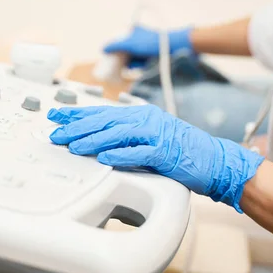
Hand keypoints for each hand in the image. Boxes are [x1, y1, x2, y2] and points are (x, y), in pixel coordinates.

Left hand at [47, 105, 264, 212]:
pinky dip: (121, 155)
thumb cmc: (181, 151)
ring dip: (94, 140)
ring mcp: (158, 134)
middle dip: (78, 126)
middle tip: (57, 133)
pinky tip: (105, 159)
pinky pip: (140, 153)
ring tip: (74, 146)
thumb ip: (126, 136)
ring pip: (119, 135)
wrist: (215, 160)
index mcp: (141, 115)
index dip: (78, 114)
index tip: (57, 117)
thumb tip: (96, 141)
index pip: (103, 112)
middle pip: (106, 121)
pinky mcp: (166, 152)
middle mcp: (147, 120)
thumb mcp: (150, 138)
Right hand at [103, 26, 193, 67]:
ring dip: (130, 64)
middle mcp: (139, 39)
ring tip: (129, 68)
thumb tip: (103, 48)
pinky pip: (141, 63)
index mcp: (134, 31)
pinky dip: (138, 67)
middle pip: (125, 50)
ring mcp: (146, 48)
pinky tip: (137, 70)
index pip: (120, 39)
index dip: (114, 48)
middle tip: (116, 67)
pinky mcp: (152, 57)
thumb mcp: (131, 44)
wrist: (174, 48)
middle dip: (121, 59)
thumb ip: (115, 46)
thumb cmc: (152, 43)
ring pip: (133, 58)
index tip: (108, 57)